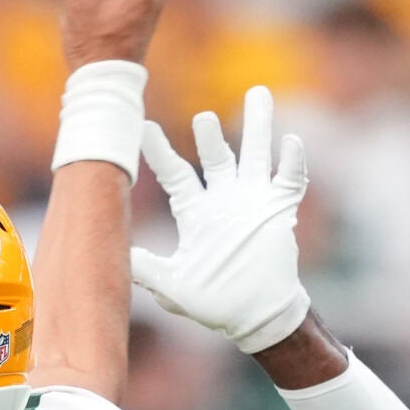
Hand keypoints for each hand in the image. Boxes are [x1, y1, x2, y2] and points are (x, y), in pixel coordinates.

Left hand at [130, 87, 311, 353]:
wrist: (255, 317)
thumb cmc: (214, 302)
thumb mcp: (174, 287)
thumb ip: (147, 271)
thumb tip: (117, 256)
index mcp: (196, 212)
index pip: (175, 174)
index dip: (160, 152)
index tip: (144, 127)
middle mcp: (224, 199)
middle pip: (217, 156)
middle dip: (211, 136)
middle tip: (203, 117)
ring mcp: (254, 201)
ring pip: (256, 155)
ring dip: (258, 126)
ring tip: (258, 93)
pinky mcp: (280, 211)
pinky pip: (290, 180)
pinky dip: (292, 161)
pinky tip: (291, 141)